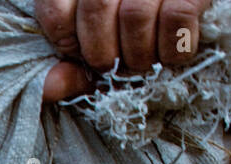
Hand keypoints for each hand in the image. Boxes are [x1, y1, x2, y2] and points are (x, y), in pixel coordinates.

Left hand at [37, 0, 211, 102]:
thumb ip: (65, 60)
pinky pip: (178, 17)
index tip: (80, 52)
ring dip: (137, 55)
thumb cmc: (121, 28)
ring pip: (135, 15)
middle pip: (96, 9)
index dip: (67, 42)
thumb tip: (51, 88)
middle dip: (102, 53)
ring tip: (141, 61)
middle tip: (114, 64)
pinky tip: (168, 53)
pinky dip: (172, 48)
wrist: (175, 6)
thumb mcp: (86, 37)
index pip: (56, 10)